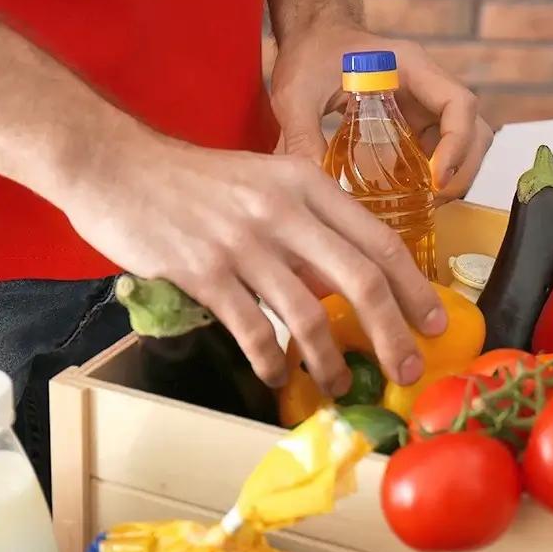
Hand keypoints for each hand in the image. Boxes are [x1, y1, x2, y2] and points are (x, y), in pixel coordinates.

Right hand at [58, 135, 446, 395]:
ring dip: (330, 360)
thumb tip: (350, 280)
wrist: (116, 165)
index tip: (436, 322)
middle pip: (361, 281)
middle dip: (392, 333)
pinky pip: (251, 330)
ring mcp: (244, 243)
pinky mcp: (203, 272)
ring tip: (337, 386)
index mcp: (308, 185)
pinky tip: (278, 376)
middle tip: (406, 369)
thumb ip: (310, 223)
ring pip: (308, 315)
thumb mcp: (268, 180)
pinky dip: (271, 361)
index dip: (415, 288)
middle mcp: (284, 212)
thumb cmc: (198, 179)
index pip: (381, 241)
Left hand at [270, 23, 492, 201]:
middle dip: (463, 168)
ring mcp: (427, 104)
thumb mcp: (296, 94)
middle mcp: (428, 85)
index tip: (436, 179)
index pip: (458, 103)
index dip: (457, 143)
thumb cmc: (311, 53)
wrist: (314, 36)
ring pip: (465, 142)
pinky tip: (413, 193)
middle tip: (434, 200)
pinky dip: (436, 174)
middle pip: (474, 128)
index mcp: (411, 67)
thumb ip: (301, 136)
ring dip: (455, 174)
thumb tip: (313, 186)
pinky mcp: (418, 120)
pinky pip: (441, 149)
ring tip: (426, 202)